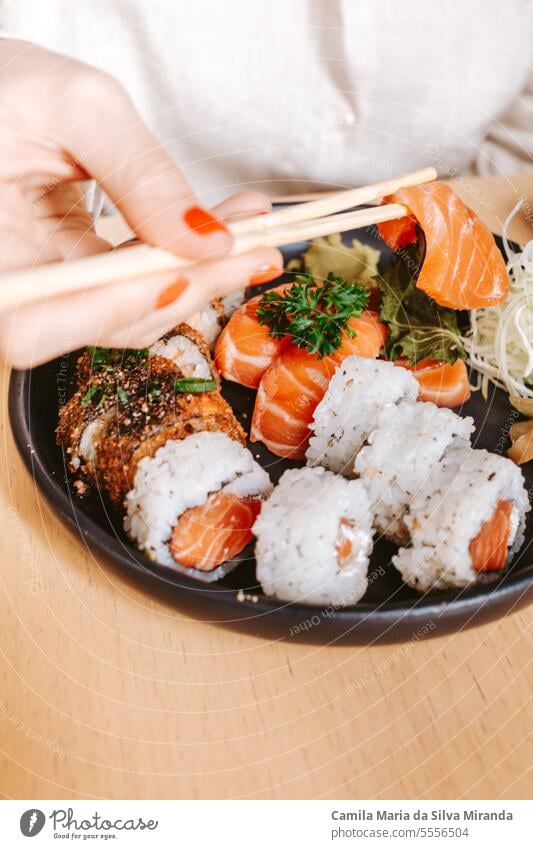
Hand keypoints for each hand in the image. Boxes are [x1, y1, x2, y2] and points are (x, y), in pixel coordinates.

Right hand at [0, 40, 281, 367]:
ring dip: (196, 275)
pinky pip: (127, 288)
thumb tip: (207, 241)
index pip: (40, 323)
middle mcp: (11, 289)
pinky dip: (177, 262)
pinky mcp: (69, 278)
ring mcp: (42, 290)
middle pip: (99, 322)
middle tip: (257, 247)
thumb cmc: (4, 84)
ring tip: (250, 227)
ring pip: (126, 312)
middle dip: (187, 284)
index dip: (117, 308)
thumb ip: (141, 174)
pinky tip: (219, 231)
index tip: (188, 271)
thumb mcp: (75, 108)